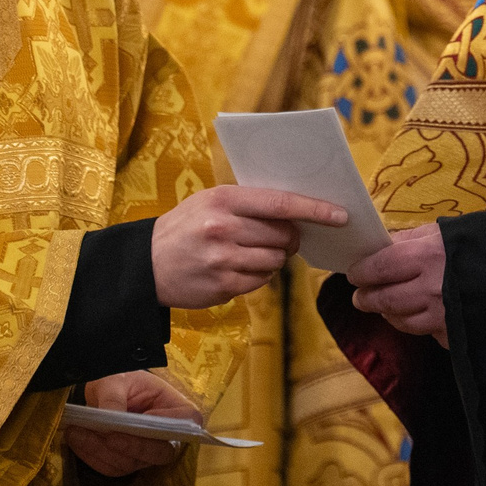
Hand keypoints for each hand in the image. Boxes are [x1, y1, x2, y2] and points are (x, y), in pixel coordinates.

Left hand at [64, 369, 200, 478]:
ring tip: (78, 431)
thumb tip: (112, 421)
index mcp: (174, 405)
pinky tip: (77, 439)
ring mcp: (147, 452)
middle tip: (108, 435)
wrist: (102, 392)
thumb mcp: (115, 379)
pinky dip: (92, 456)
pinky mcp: (127, 462)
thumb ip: (114, 397)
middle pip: (161, 452)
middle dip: (132, 446)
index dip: (171, 424)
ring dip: (103, 450)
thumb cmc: (118, 380)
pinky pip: (112, 468)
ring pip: (132, 462)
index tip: (145, 418)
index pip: (188, 420)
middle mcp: (166, 435)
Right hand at [151, 186, 350, 308]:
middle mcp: (224, 228)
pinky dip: (259, 274)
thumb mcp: (210, 202)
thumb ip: (249, 204)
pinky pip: (261, 280)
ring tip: (250, 252)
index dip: (314, 209)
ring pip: (275, 260)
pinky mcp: (224, 286)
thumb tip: (296, 212)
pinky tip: (238, 268)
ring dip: (273, 257)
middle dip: (289, 237)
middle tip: (281, 237)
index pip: (280, 203)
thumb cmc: (185, 228)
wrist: (145, 265)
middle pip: (283, 234)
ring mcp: (223, 259)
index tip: (340, 215)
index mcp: (223, 200)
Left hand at [348, 224, 446, 345]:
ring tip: (383, 305)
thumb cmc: (474, 247)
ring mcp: (443, 315)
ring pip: (400, 321)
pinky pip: (424, 333)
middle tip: (359, 297)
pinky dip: (415, 323)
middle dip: (366, 298)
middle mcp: (432, 289)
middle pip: (385, 300)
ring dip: (387, 313)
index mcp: (427, 257)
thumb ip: (410, 239)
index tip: (354, 274)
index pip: (380, 268)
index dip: (361, 272)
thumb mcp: (442, 233)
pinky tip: (415, 314)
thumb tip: (384, 247)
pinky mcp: (453, 334)